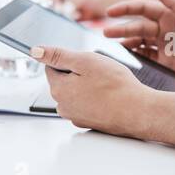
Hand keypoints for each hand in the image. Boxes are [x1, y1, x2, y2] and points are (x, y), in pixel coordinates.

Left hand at [30, 45, 150, 137]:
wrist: (138, 112)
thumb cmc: (116, 86)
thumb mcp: (85, 61)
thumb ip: (58, 55)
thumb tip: (35, 51)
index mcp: (58, 89)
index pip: (52, 66)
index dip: (70, 60)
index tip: (86, 62)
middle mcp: (63, 106)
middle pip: (64, 80)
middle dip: (79, 73)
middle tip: (99, 73)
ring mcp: (76, 116)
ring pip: (76, 92)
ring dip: (87, 86)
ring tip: (106, 85)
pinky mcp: (89, 122)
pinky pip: (87, 104)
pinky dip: (95, 99)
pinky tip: (109, 96)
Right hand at [103, 0, 174, 88]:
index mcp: (171, 15)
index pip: (143, 9)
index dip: (126, 9)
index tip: (110, 12)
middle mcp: (165, 30)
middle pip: (137, 27)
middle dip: (121, 28)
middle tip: (105, 32)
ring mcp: (164, 47)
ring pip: (138, 43)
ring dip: (124, 44)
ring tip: (112, 47)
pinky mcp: (166, 63)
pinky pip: (145, 59)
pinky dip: (134, 58)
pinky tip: (124, 59)